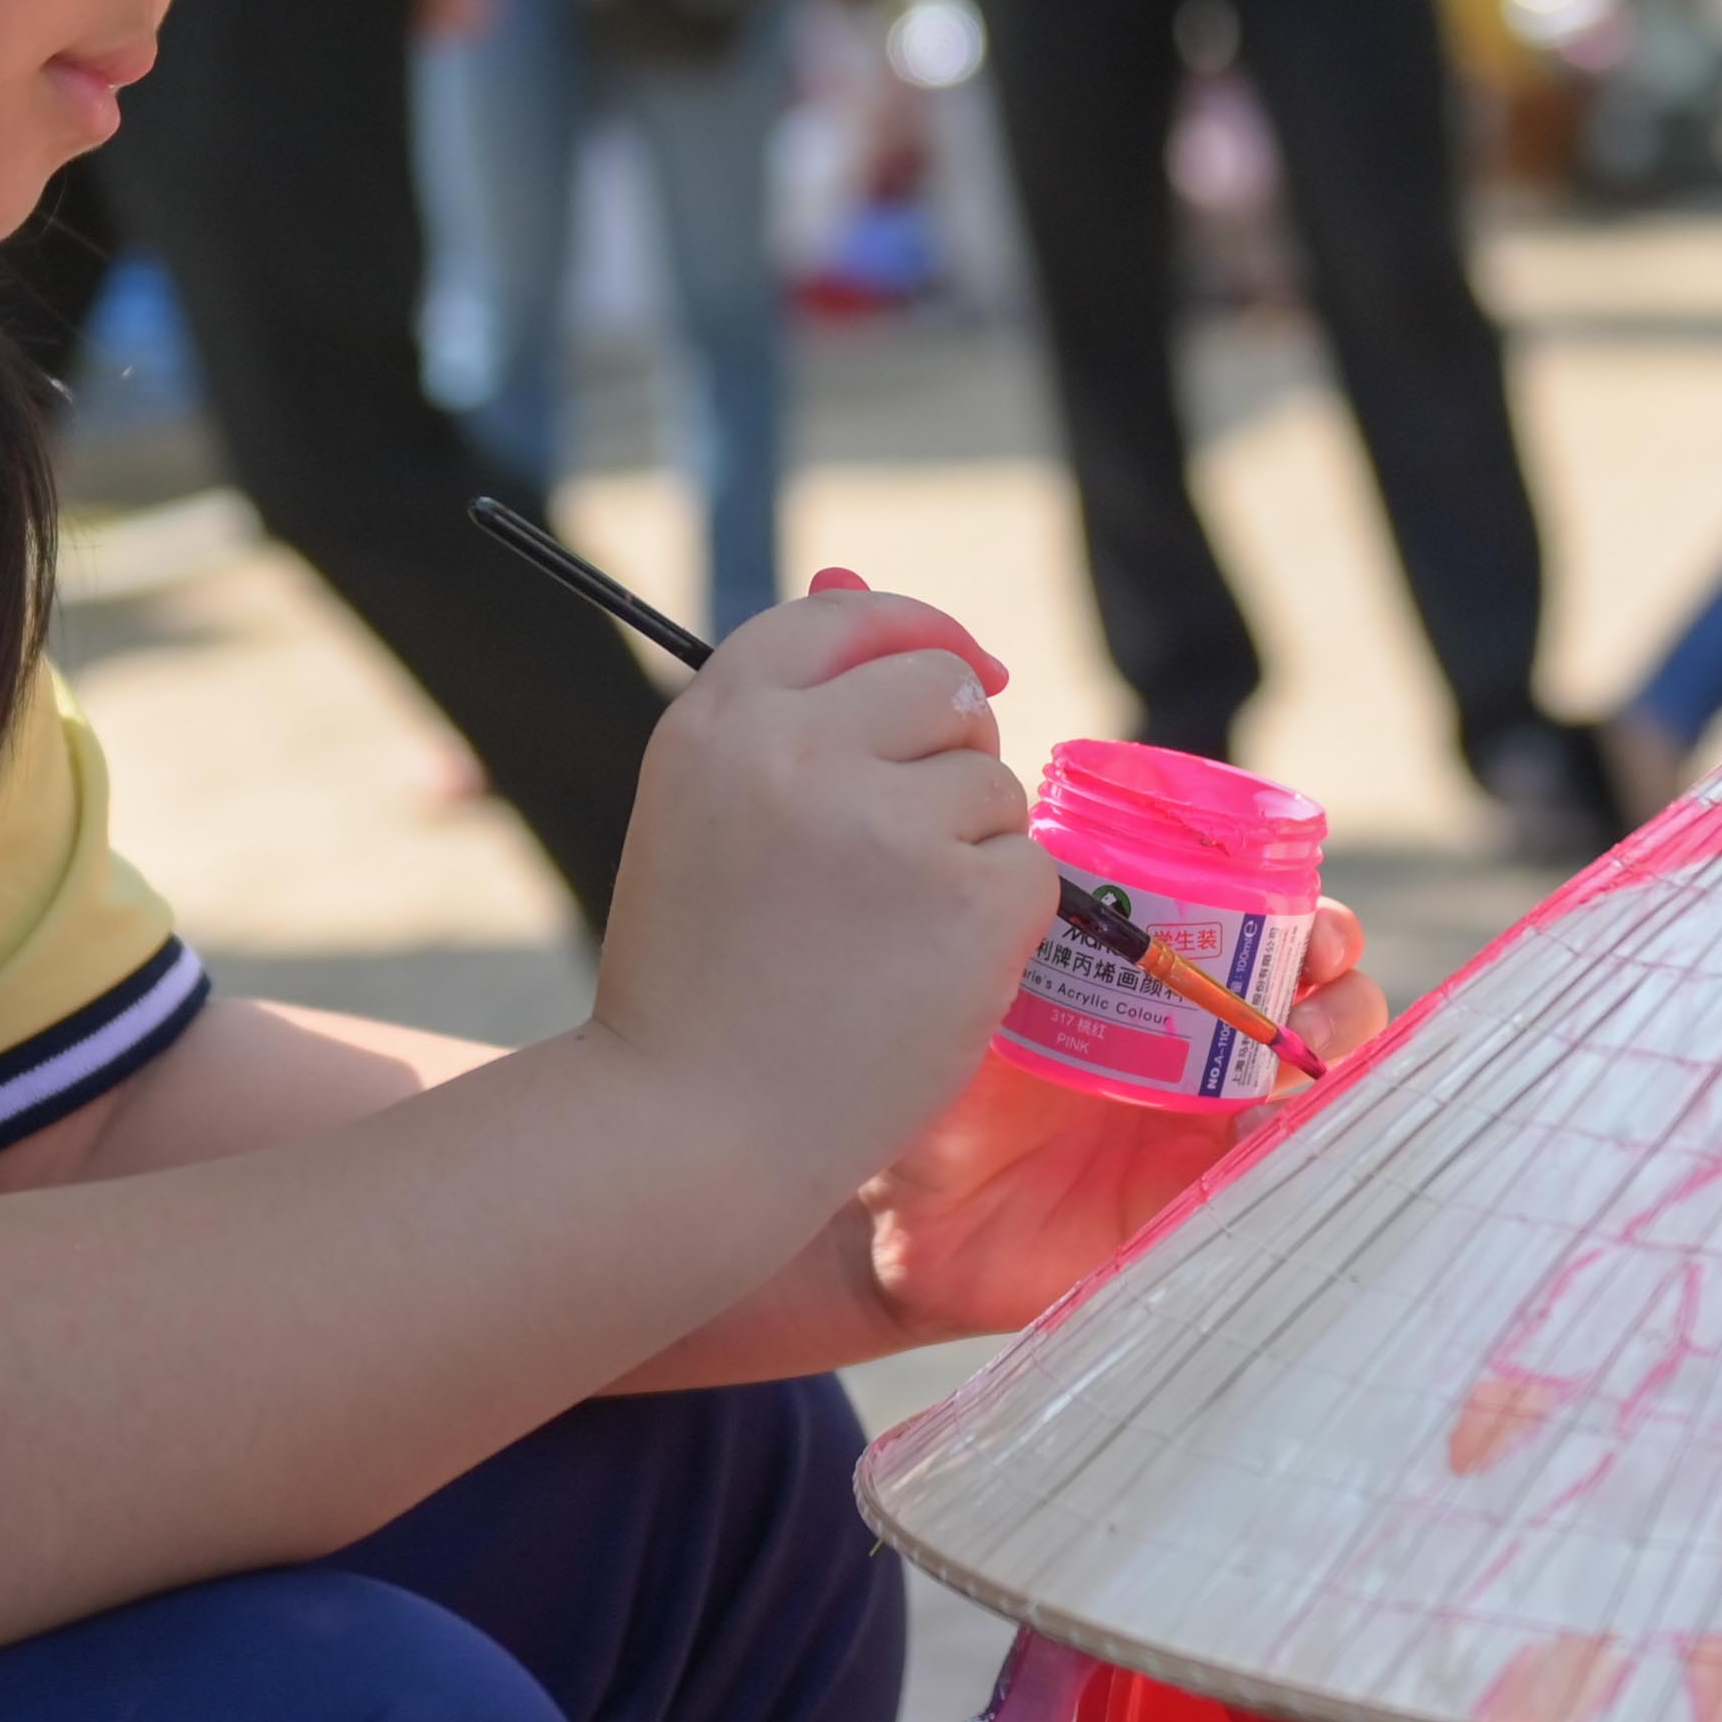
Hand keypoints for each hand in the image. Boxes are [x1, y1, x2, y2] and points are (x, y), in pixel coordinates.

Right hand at [591, 575, 1048, 1193]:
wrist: (691, 1126)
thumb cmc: (698, 981)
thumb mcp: (704, 814)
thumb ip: (789, 717)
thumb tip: (877, 594)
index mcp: (720, 718)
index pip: (845, 617)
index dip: (914, 633)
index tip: (961, 670)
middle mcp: (799, 748)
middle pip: (943, 690)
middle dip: (952, 755)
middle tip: (907, 850)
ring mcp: (887, 823)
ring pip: (994, 788)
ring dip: (968, 854)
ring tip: (884, 937)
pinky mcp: (966, 899)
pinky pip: (1029, 873)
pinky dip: (997, 926)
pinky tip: (922, 978)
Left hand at [851, 900, 1385, 1343]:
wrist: (909, 1213)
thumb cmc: (939, 1090)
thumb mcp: (976, 1001)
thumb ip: (1018, 936)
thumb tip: (1039, 857)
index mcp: (1158, 983)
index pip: (1260, 934)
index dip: (1302, 917)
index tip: (1303, 911)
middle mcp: (1198, 1048)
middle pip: (1314, 1002)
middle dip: (1340, 983)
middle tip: (1316, 979)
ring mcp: (1204, 1126)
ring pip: (1311, 1082)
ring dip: (1331, 1055)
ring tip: (1298, 1052)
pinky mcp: (1192, 1199)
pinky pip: (1269, 1174)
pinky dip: (1285, 1146)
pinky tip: (1260, 1131)